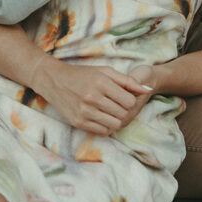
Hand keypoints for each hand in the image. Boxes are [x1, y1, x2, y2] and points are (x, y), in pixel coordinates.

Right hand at [30, 56, 152, 135]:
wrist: (54, 80)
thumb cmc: (82, 74)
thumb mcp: (105, 71)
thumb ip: (127, 81)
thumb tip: (148, 89)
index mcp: (100, 82)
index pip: (129, 101)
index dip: (130, 100)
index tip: (123, 97)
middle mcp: (92, 98)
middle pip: (123, 114)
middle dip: (124, 110)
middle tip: (117, 104)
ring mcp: (84, 112)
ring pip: (114, 125)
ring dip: (116, 119)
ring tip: (110, 111)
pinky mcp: (78, 122)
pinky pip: (102, 131)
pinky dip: (105, 126)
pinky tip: (101, 116)